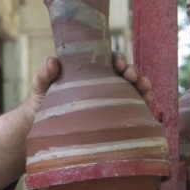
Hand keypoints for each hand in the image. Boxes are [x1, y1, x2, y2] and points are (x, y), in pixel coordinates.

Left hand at [26, 53, 154, 115]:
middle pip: (125, 73)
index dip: (117, 59)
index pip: (108, 61)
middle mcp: (104, 84)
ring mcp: (112, 99)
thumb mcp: (40, 88)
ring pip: (134, 88)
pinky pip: (135, 107)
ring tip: (146, 90)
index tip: (118, 64)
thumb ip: (43, 75)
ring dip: (143, 85)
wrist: (45, 130)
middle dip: (133, 71)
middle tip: (132, 77)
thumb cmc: (43, 104)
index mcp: (90, 72)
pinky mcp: (117, 116)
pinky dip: (145, 103)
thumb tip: (52, 61)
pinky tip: (149, 103)